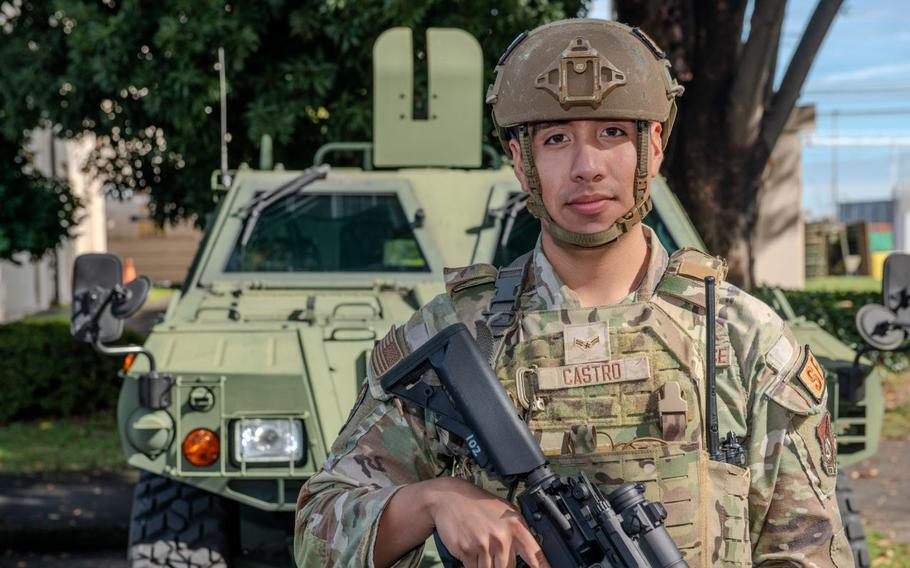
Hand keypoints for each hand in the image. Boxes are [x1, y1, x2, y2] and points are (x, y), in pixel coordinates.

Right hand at [425, 477, 549, 567]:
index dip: (543, 566)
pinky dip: (473, 564)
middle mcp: (501, 537)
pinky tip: (470, 547)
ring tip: (480, 545)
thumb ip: (519, 533)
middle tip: (493, 549)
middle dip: (502, 564)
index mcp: (515, 526)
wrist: (450, 498)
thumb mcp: (506, 511)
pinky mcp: (466, 551)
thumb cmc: (480, 505)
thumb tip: (533, 556)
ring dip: (486, 564)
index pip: (534, 553)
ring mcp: (483, 545)